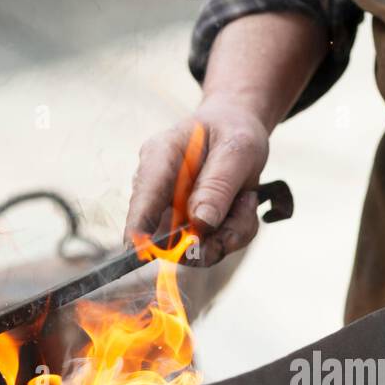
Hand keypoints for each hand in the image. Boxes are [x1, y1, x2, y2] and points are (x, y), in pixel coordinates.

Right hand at [124, 96, 269, 265]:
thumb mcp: (236, 150)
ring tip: (246, 199)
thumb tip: (201, 223)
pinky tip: (242, 204)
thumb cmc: (232, 132)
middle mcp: (158, 190)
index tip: (141, 253)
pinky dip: (235, 231)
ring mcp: (172, 213)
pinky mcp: (190, 227)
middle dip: (210, 239)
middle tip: (243, 213)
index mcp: (159, 158)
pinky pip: (212, 247)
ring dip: (230, 233)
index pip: (143, 198)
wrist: (238, 131)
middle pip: (166, 237)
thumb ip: (218, 185)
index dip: (139, 228)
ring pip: (195, 249)